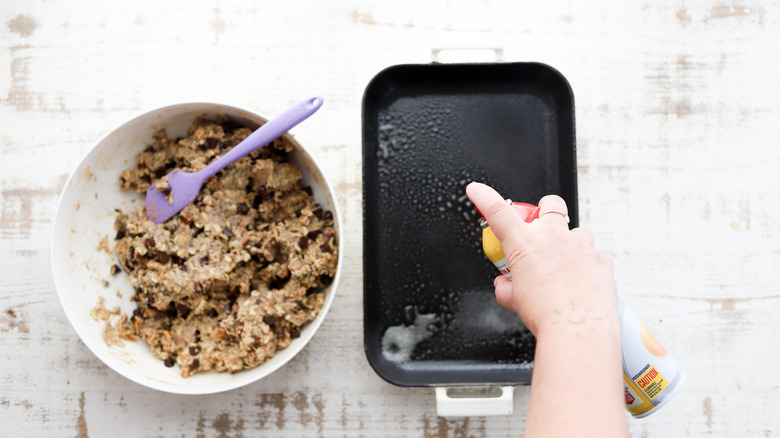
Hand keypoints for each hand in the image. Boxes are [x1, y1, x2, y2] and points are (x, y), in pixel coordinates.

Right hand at [466, 182, 618, 336]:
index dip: (484, 196)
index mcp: (524, 244)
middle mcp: (553, 237)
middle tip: (540, 230)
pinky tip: (579, 283)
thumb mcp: (513, 300)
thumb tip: (504, 285)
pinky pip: (592, 255)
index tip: (476, 190)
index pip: (497, 211)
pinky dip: (584, 265)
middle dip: (544, 210)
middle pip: (550, 203)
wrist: (578, 328)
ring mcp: (579, 245)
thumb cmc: (546, 314)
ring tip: (563, 266)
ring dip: (568, 242)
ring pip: (576, 230)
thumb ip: (506, 287)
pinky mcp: (599, 258)